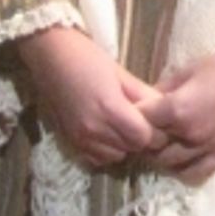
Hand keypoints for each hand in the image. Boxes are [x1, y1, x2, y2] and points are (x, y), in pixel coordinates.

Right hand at [18, 26, 160, 166]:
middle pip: (131, 148)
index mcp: (110, 109)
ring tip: (123, 125)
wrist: (50, 56)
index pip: (143, 137)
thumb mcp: (120, 73)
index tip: (158, 122)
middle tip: (142, 121)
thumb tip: (164, 108)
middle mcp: (94, 129)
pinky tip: (107, 133)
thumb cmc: (87, 58)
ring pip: (115, 156)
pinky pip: (96, 159)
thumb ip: (142, 94)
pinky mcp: (69, 142)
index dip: (155, 131)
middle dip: (141, 137)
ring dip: (123, 145)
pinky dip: (106, 150)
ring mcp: (79, 138)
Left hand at [138, 46, 214, 184]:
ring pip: (168, 163)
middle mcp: (188, 134)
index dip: (131, 115)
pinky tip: (178, 159)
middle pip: (151, 146)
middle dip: (142, 136)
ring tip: (158, 142)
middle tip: (141, 128)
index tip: (129, 111)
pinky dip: (181, 170)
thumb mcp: (189, 69)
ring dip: (158, 154)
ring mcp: (206, 148)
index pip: (140, 120)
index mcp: (178, 109)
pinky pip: (194, 174)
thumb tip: (144, 100)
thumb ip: (163, 89)